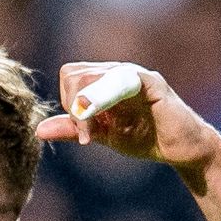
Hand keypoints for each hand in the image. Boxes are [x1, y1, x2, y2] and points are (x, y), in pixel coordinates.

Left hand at [35, 61, 220, 169]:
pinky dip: (103, 99)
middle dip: (74, 108)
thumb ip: (73, 129)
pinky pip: (119, 81)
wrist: (182, 149)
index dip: (68, 105)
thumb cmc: (146, 138)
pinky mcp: (150, 82)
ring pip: (90, 76)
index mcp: (104, 80)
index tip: (83, 136)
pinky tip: (99, 121)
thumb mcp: (103, 134)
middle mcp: (116, 71)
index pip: (69, 77)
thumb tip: (38, 129)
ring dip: (84, 107)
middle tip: (87, 137)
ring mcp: (133, 73)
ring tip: (90, 134)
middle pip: (73, 74)